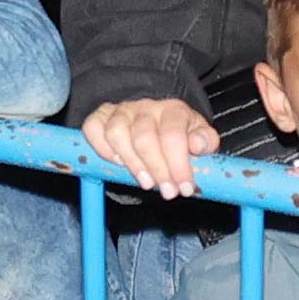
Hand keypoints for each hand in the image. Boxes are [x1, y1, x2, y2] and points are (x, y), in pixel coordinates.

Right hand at [78, 93, 220, 197]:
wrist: (156, 117)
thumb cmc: (179, 133)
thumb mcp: (200, 136)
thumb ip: (205, 140)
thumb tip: (198, 145)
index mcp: (173, 110)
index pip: (173, 135)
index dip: (178, 165)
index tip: (184, 188)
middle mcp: (145, 107)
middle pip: (144, 137)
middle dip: (157, 170)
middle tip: (167, 192)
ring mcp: (121, 111)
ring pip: (117, 134)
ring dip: (132, 163)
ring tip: (146, 182)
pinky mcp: (101, 116)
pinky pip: (93, 129)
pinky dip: (102, 148)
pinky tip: (117, 163)